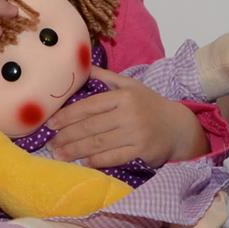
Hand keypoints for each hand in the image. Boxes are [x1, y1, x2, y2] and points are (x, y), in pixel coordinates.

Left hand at [49, 70, 204, 167]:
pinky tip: (83, 163)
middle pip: (91, 126)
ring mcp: (136, 132)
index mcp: (123, 95)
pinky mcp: (142, 150)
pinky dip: (97, 161)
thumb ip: (106, 77)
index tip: (50, 124)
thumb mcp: (130, 86)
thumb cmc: (149, 105)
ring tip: (59, 155)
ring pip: (99, 143)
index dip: (67, 115)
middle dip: (67, 136)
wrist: (178, 126)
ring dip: (76, 151)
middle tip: (50, 144)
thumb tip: (82, 64)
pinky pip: (114, 157)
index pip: (89, 105)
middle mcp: (129, 113)